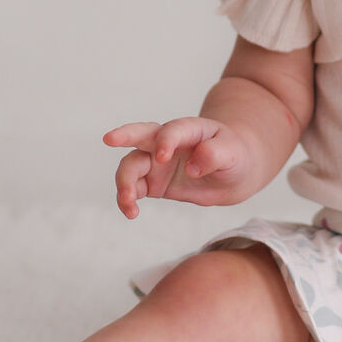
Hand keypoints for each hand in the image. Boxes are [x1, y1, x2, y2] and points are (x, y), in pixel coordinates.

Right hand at [103, 117, 251, 218]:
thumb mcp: (232, 153)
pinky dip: (127, 199)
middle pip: (140, 134)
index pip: (172, 131)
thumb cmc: (232, 155)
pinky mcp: (152, 183)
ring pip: (131, 166)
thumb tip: (192, 167)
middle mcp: (166, 142)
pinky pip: (133, 189)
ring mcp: (156, 162)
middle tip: (109, 138)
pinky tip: (131, 212)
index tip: (162, 157)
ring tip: (129, 201)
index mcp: (188, 129)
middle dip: (124, 135)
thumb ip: (214, 155)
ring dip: (125, 181)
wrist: (232, 173)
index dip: (165, 141)